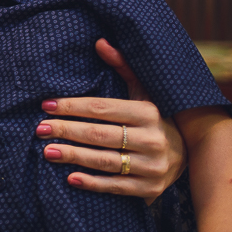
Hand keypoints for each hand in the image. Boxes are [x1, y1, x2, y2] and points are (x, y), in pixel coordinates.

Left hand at [36, 39, 186, 201]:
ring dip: (74, 156)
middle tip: (40, 129)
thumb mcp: (144, 92)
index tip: (46, 106)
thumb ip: (122, 67)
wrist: (191, 155)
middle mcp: (153, 139)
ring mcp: (152, 166)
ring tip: (48, 151)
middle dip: (67, 130)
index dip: (72, 106)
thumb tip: (99, 42)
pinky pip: (116, 186)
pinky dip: (92, 183)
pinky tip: (70, 177)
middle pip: (100, 134)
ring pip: (105, 161)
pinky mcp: (150, 189)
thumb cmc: (156, 118)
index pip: (102, 108)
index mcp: (149, 112)